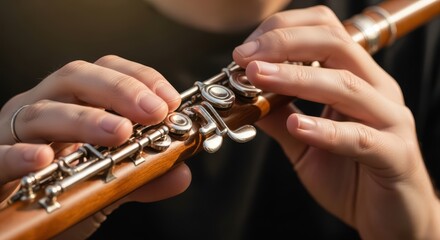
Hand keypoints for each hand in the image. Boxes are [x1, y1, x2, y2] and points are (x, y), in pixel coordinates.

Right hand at [0, 55, 190, 236]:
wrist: (18, 223)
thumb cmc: (59, 192)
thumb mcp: (106, 184)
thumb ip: (139, 176)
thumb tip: (180, 173)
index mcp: (72, 106)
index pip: (105, 72)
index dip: (139, 79)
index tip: (169, 100)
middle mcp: (42, 110)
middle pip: (76, 79)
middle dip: (119, 90)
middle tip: (152, 111)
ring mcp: (13, 135)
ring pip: (42, 112)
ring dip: (84, 120)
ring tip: (118, 132)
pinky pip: (0, 155)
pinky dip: (22, 154)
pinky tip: (45, 157)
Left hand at [233, 6, 439, 238]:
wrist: (388, 216)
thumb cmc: (349, 175)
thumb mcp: (303, 142)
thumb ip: (278, 116)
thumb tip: (243, 95)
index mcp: (357, 79)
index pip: (325, 32)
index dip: (283, 32)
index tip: (245, 49)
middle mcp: (376, 90)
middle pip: (335, 45)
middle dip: (285, 45)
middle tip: (246, 57)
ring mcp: (390, 120)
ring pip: (345, 85)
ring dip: (296, 79)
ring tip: (259, 78)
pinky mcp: (395, 155)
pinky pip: (360, 137)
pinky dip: (326, 130)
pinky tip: (298, 126)